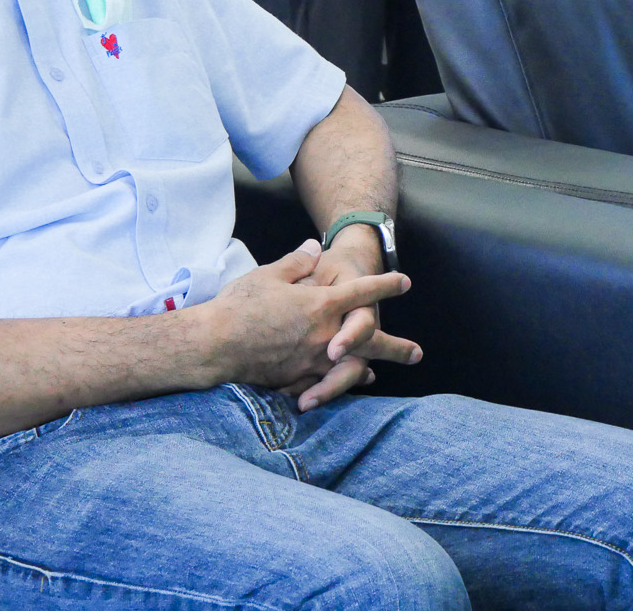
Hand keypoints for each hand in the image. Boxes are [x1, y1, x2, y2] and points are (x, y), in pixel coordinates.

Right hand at [201, 241, 418, 404]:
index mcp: (320, 304)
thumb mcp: (269, 275)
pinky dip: (337, 383)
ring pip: (350, 367)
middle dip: (396, 346)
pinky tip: (342, 385)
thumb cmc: (239, 306)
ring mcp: (311, 361)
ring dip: (367, 369)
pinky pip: (324, 383)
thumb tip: (313, 248)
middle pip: (369, 340)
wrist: (214, 345)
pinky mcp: (295, 380)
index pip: (362, 292)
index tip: (405, 283)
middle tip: (417, 354)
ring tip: (380, 374)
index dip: (386, 285)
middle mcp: (324, 335)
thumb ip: (296, 263)